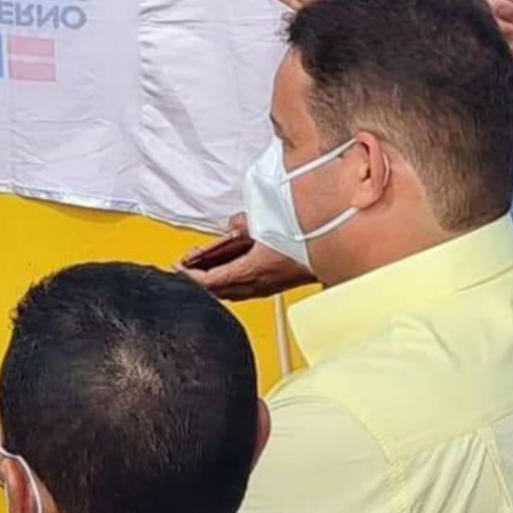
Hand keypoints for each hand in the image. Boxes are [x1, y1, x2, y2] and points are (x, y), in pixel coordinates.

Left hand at [176, 217, 313, 299]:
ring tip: (204, 266)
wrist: (334, 246)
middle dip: (199, 279)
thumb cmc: (304, 236)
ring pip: (231, 292)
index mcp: (251, 271)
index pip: (210, 283)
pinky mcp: (276, 286)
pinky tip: (230, 268)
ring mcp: (267, 288)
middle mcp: (257, 285)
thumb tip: (232, 224)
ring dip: (215, 281)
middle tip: (186, 266)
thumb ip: (243, 222)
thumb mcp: (266, 220)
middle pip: (217, 291)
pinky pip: (245, 289)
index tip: (177, 267)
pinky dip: (231, 280)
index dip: (189, 276)